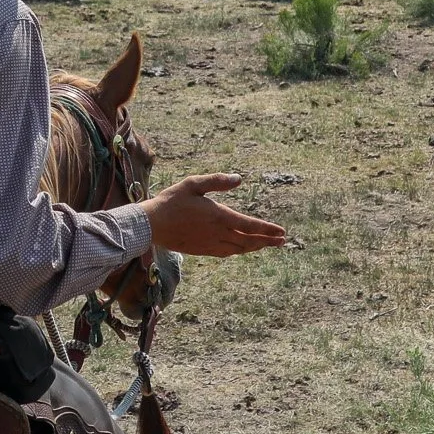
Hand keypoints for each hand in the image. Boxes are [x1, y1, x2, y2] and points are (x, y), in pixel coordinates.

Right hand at [143, 174, 286, 257]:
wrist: (151, 225)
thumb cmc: (171, 201)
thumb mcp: (193, 184)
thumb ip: (217, 181)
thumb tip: (239, 179)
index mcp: (219, 216)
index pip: (250, 225)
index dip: (267, 229)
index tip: (281, 232)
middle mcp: (218, 233)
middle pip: (249, 240)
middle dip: (267, 241)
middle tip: (282, 241)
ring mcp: (210, 244)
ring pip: (239, 249)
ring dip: (254, 247)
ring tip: (265, 245)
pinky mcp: (202, 250)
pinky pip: (226, 253)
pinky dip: (239, 252)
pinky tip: (241, 250)